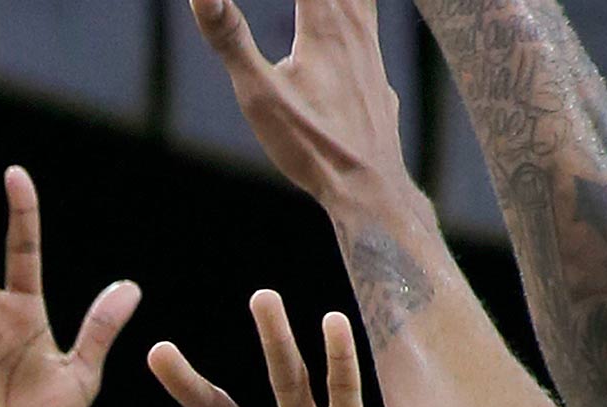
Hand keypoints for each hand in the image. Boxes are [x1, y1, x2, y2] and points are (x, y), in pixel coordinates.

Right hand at [190, 0, 411, 205]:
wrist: (369, 188)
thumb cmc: (312, 144)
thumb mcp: (259, 93)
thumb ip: (229, 38)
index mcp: (324, 24)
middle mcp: (355, 28)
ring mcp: (371, 51)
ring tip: (322, 1)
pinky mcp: (377, 75)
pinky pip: (369, 21)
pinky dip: (355, 8)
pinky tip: (351, 21)